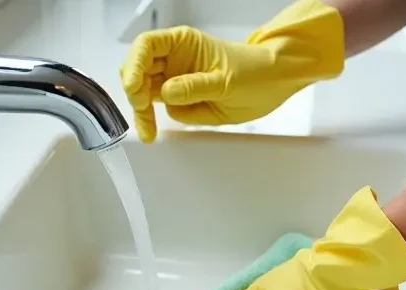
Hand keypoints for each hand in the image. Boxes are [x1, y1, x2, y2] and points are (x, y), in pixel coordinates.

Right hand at [119, 0, 344, 142]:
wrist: (272, 85)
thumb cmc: (254, 71)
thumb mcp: (226, 80)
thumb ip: (195, 86)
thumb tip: (166, 92)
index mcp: (182, 43)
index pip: (146, 46)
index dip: (134, 64)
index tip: (133, 85)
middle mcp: (173, 59)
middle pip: (137, 70)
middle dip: (135, 91)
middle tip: (143, 109)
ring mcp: (174, 80)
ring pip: (142, 93)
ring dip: (140, 112)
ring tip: (147, 131)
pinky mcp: (178, 99)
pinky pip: (156, 110)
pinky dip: (149, 121)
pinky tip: (153, 130)